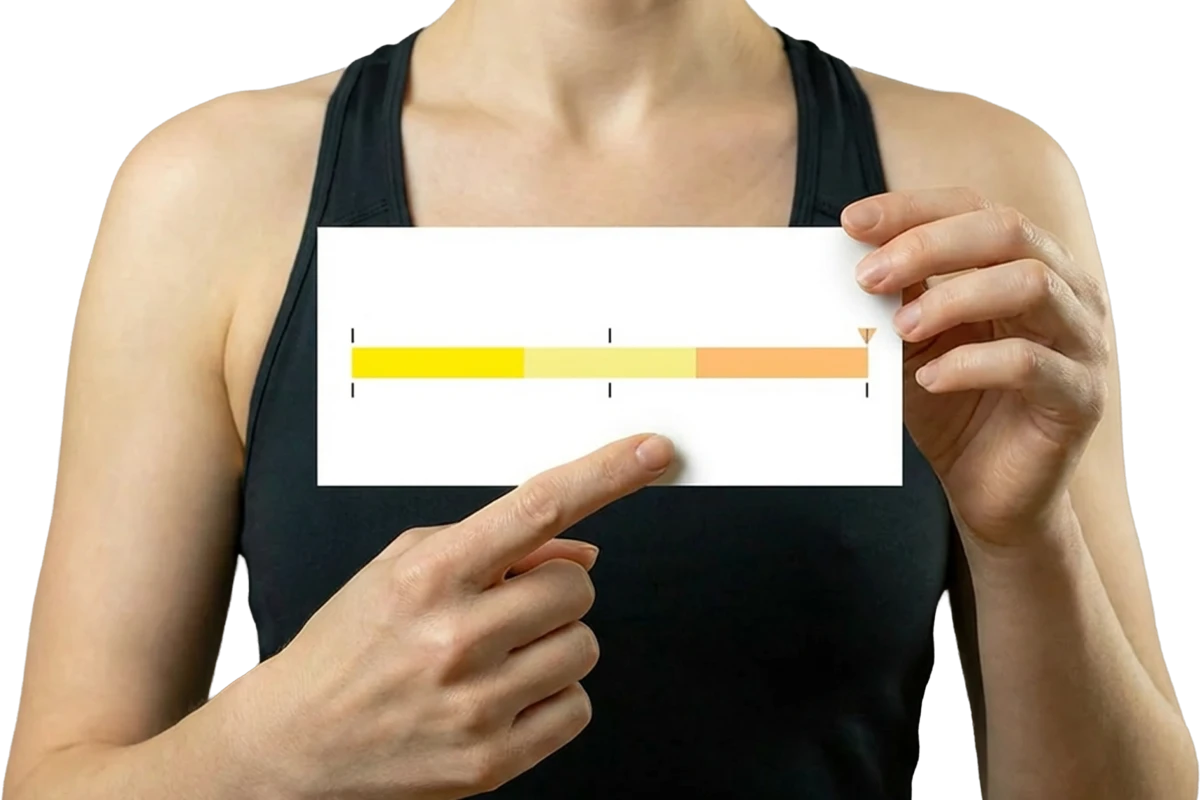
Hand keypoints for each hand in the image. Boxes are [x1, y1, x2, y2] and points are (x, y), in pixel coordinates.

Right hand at [240, 433, 675, 798]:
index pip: (538, 507)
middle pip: (577, 585)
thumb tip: (581, 549)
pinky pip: (577, 708)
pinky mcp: (491, 760)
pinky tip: (504, 696)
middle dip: (553, 590)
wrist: (294, 743)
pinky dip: (552, 697)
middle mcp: (454, 638)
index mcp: (429, 576)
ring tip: (497, 656)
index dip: (605, 474)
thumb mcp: (401, 568)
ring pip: (584, 646)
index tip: (651, 453)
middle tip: (505, 607)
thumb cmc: (348, 648)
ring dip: (554, 643)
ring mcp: (475, 704)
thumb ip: (493, 546)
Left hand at [842, 187, 1108, 546]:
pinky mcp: (1078, 396)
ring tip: (901, 327)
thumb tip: (858, 253)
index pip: (975, 208)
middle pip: (1007, 230)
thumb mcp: (916, 340)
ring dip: (952, 298)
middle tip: (868, 276)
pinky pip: (1029, 364)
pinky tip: (929, 379)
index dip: (914, 208)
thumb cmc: (952, 405)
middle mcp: (1066, 290)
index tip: (853, 221)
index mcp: (1026, 262)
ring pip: (1030, 284)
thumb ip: (901, 294)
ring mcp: (1081, 340)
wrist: (989, 491)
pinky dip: (970, 364)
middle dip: (928, 245)